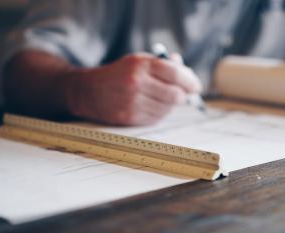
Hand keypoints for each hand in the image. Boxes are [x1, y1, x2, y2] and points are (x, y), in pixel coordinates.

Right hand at [64, 53, 201, 125]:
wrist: (88, 91)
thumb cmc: (118, 74)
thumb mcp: (137, 61)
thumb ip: (162, 64)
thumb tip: (183, 66)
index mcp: (140, 64)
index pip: (175, 74)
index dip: (190, 81)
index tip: (196, 86)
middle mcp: (137, 83)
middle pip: (175, 95)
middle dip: (183, 96)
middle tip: (185, 94)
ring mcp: (133, 102)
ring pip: (167, 108)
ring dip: (171, 105)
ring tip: (164, 98)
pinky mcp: (130, 117)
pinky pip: (157, 118)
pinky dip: (160, 113)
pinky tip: (153, 106)